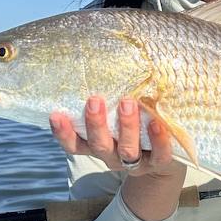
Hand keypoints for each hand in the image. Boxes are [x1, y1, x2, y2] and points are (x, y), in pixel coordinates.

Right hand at [50, 96, 184, 180]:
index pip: (74, 144)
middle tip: (95, 100)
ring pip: (127, 150)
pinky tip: (156, 122)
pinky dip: (158, 140)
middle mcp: (113, 156)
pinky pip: (159, 155)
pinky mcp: (159, 163)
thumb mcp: (116, 115)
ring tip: (128, 102)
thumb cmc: (134, 126)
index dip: (63, 133)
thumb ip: (109, 98)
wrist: (165, 158)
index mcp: (98, 145)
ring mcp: (137, 162)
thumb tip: (101, 58)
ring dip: (126, 126)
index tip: (56, 114)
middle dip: (96, 124)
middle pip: (99, 145)